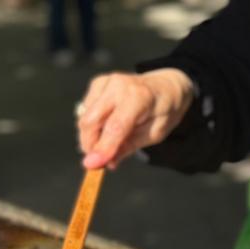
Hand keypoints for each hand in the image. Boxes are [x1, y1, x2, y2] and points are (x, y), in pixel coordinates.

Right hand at [77, 69, 194, 169]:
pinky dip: (91, 124)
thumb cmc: (161, 113)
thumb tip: (106, 163)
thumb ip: (128, 147)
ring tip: (108, 141)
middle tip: (99, 159)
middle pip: (91, 121)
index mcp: (139, 98)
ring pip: (84, 117)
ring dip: (90, 136)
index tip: (92, 165)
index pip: (115, 127)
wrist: (164, 88)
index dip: (102, 148)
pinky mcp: (98, 83)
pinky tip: (106, 125)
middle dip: (90, 144)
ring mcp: (106, 82)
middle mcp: (119, 85)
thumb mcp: (153, 135)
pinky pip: (85, 111)